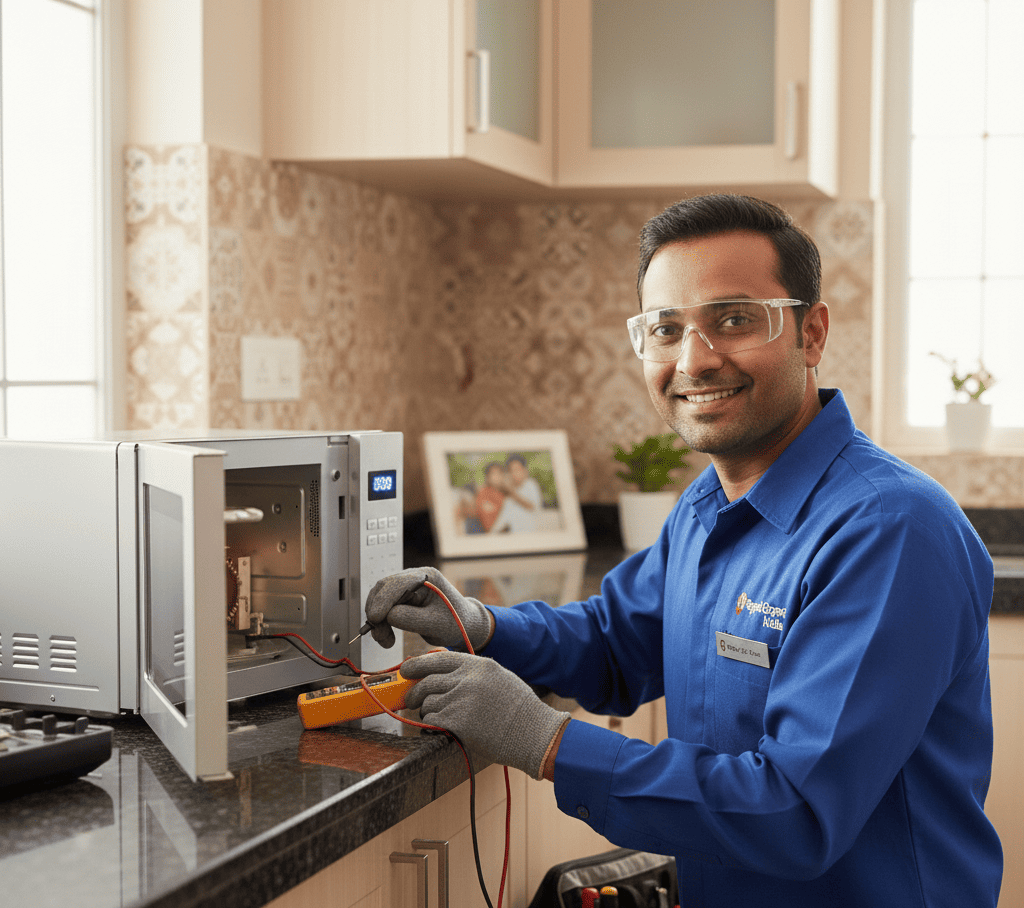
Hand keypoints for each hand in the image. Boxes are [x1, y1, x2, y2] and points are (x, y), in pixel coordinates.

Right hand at [364, 567, 492, 650]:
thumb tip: (387, 616)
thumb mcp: (435, 624)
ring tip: (385, 640)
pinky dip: (380, 622)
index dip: (384, 600)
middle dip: (377, 612)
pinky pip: (382, 607)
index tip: (375, 619)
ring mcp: (406, 587)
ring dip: (376, 620)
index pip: (398, 583)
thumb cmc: (454, 623)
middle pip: (384, 589)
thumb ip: (411, 618)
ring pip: (379, 598)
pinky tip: (386, 637)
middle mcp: (414, 577)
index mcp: (427, 577)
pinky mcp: (400, 598)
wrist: (463, 626)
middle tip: (379, 635)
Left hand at [402, 651, 569, 779]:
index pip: (438, 659)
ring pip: (428, 703)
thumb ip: (471, 674)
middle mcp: (468, 679)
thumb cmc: (517, 709)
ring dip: (427, 711)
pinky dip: (432, 725)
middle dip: (415, 692)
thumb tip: (440, 675)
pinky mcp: (458, 722)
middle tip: (412, 699)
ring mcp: (461, 700)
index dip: (417, 664)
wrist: (533, 733)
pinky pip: (432, 720)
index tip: (406, 669)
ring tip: (437, 717)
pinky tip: (442, 727)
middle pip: (427, 681)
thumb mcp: (498, 678)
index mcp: (478, 665)